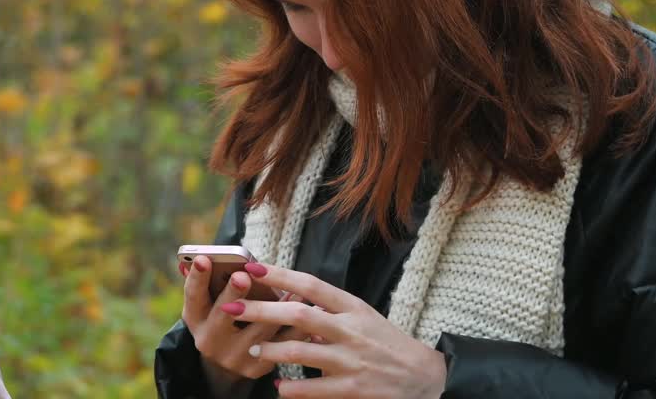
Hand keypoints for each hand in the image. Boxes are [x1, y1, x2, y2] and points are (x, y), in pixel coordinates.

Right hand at [180, 257, 286, 382]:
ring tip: (294, 288)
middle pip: (222, 316)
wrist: (228, 361)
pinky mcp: (255, 368)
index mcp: (196, 319)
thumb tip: (203, 257)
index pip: (193, 296)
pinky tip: (307, 310)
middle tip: (242, 276)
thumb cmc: (221, 318)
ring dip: (278, 307)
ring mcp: (233, 357)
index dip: (197, 278)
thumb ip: (208, 282)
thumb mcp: (208, 304)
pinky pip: (280, 344)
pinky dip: (296, 327)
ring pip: (259, 330)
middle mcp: (210, 341)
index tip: (204, 259)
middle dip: (233, 293)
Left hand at [234, 265, 447, 398]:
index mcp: (353, 307)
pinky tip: (280, 388)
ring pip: (300, 352)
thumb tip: (290, 303)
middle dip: (261, 310)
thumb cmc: (385, 343)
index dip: (280, 275)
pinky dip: (291, 389)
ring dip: (270, 351)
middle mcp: (351, 330)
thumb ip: (329, 311)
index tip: (252, 268)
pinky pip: (313, 389)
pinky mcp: (353, 389)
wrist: (424, 377)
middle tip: (231, 307)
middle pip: (299, 315)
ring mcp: (351, 361)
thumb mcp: (363, 317)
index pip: (311, 285)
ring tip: (253, 350)